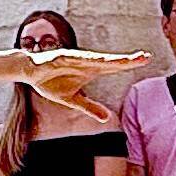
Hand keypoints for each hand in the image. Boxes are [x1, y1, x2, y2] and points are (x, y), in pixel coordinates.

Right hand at [14, 48, 145, 118]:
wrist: (29, 71)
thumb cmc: (51, 81)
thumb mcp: (71, 100)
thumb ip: (89, 107)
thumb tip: (107, 118)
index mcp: (90, 70)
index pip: (113, 67)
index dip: (129, 64)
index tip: (146, 59)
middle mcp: (85, 62)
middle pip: (109, 61)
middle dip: (126, 60)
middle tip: (145, 57)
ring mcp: (73, 58)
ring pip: (94, 59)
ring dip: (109, 59)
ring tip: (124, 60)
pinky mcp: (59, 57)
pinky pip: (72, 58)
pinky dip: (81, 58)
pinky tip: (91, 58)